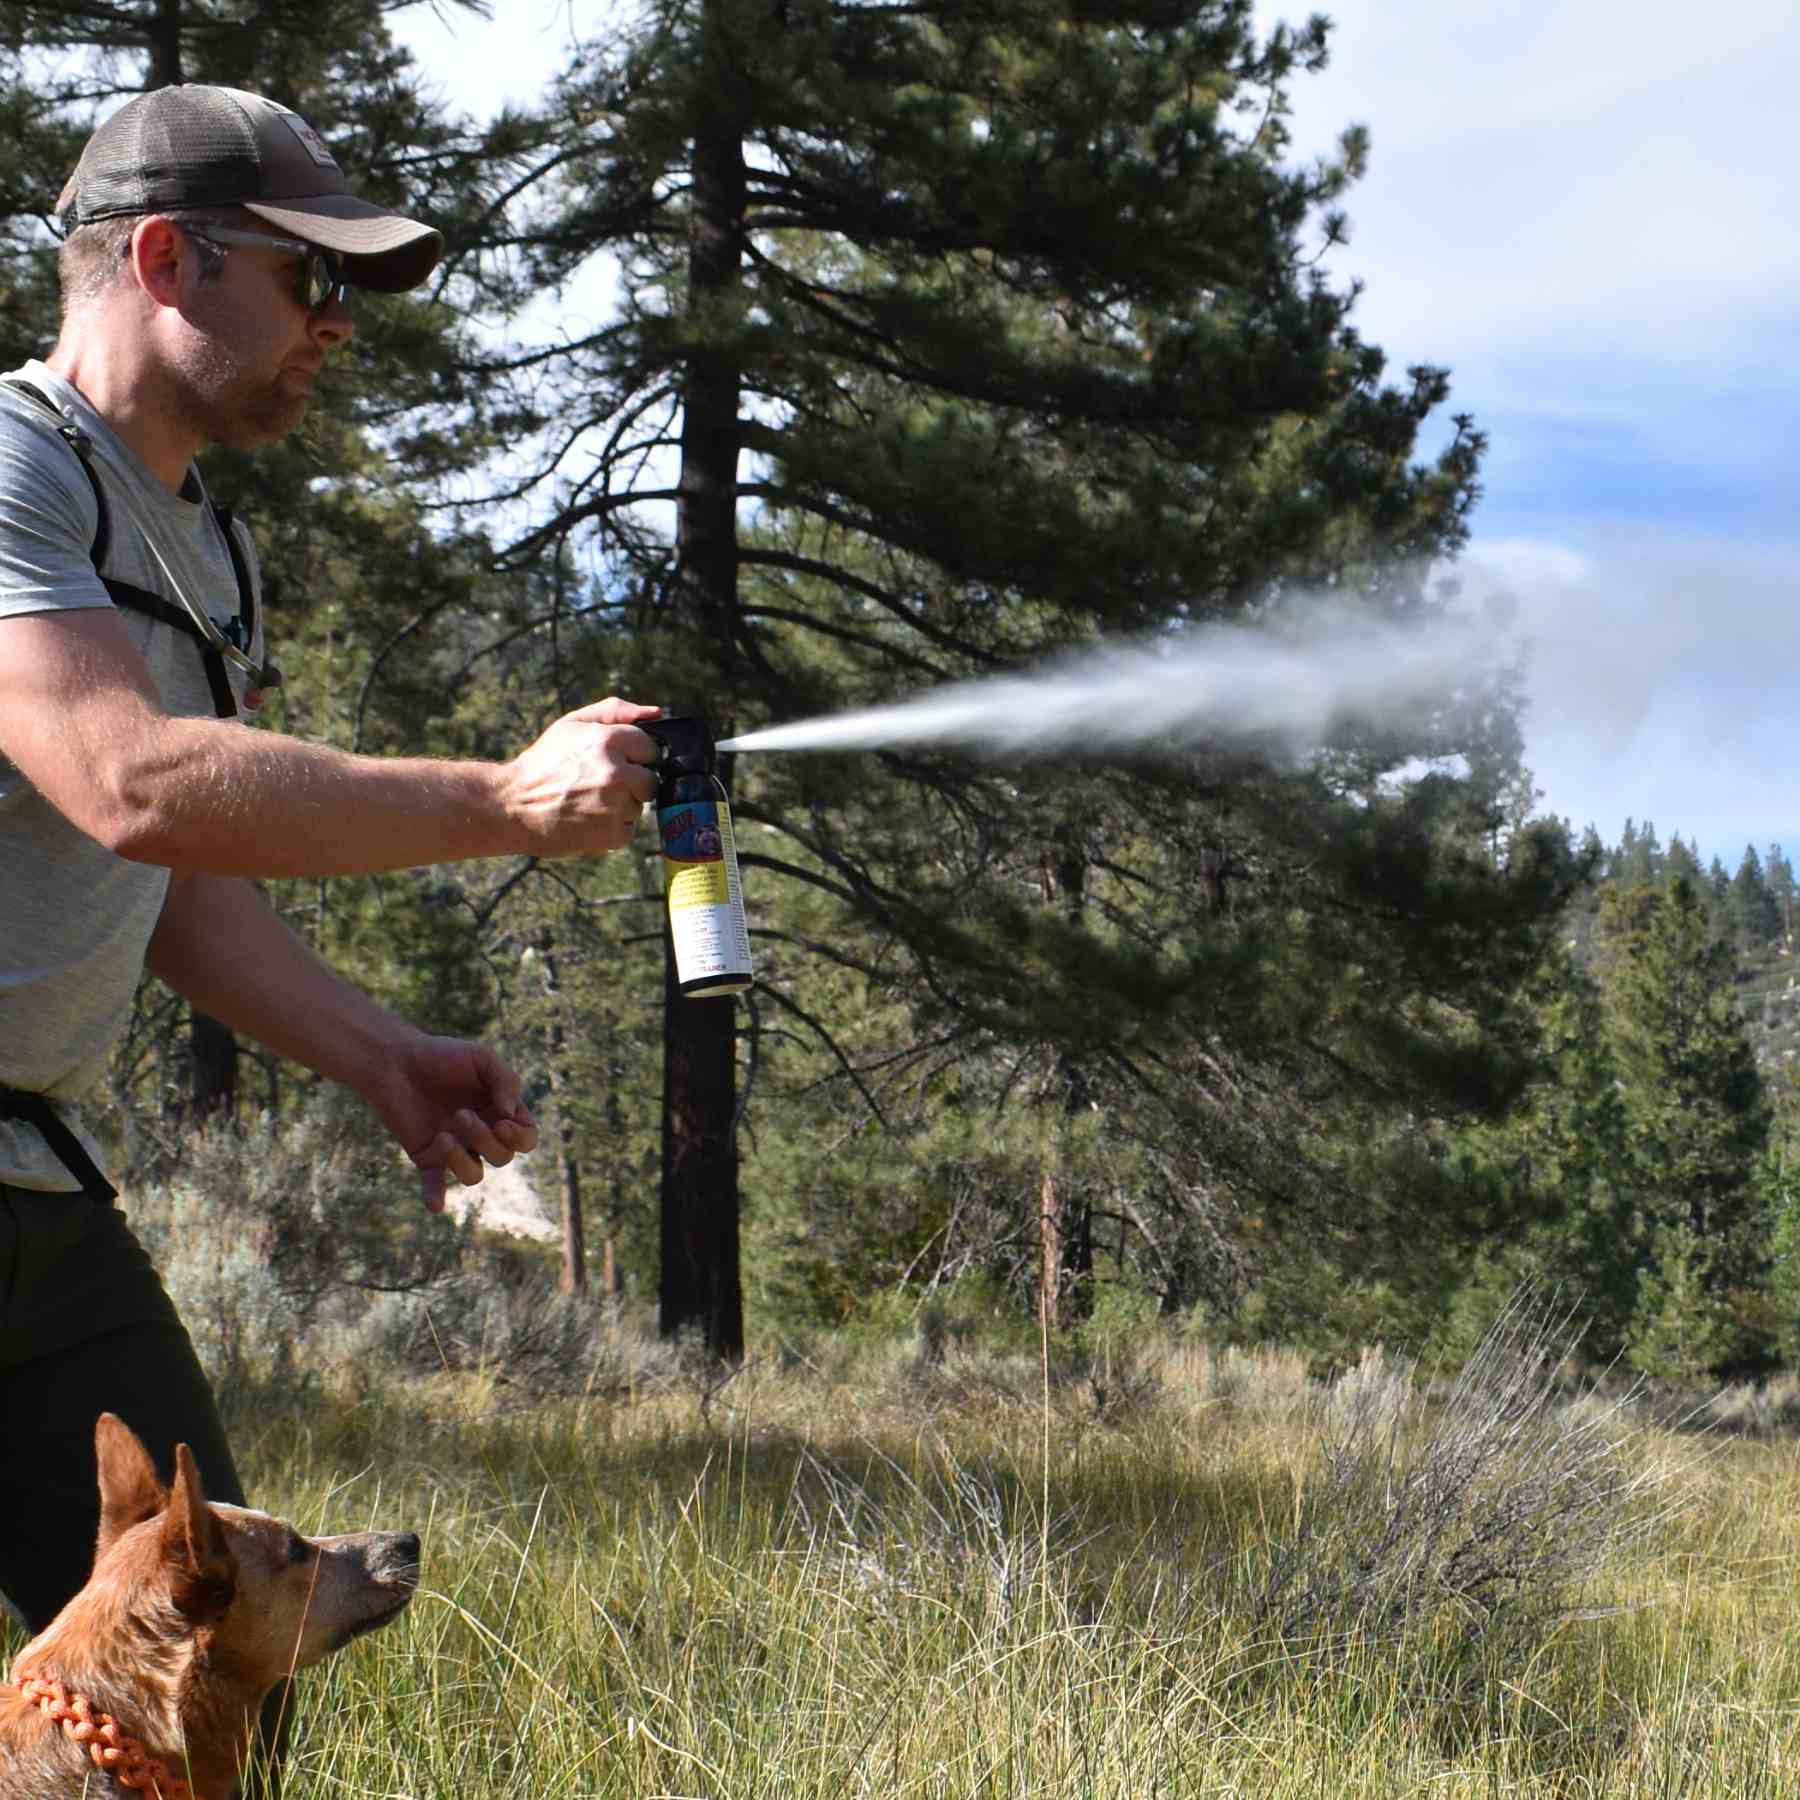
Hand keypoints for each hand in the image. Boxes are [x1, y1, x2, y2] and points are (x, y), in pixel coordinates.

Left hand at [360, 1033, 540, 1212]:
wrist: (395, 1061)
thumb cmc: (442, 1055)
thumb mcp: (481, 1058)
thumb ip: (505, 1081)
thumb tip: (510, 1115)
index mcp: (501, 1113)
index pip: (526, 1138)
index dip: (521, 1138)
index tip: (503, 1123)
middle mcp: (482, 1135)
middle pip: (502, 1157)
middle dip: (484, 1139)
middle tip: (460, 1114)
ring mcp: (456, 1149)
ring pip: (474, 1175)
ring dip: (462, 1161)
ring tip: (444, 1137)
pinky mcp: (427, 1157)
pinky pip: (435, 1184)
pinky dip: (436, 1196)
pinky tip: (435, 1206)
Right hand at [505, 696, 661, 855]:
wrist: (512, 806)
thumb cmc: (543, 763)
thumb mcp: (572, 724)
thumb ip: (615, 712)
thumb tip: (657, 712)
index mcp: (609, 741)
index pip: (651, 749)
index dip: (633, 756)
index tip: (614, 762)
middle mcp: (617, 773)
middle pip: (650, 781)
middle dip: (631, 782)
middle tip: (600, 784)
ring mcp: (616, 806)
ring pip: (638, 806)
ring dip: (621, 805)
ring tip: (588, 802)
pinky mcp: (612, 834)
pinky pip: (629, 829)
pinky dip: (612, 827)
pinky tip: (587, 819)